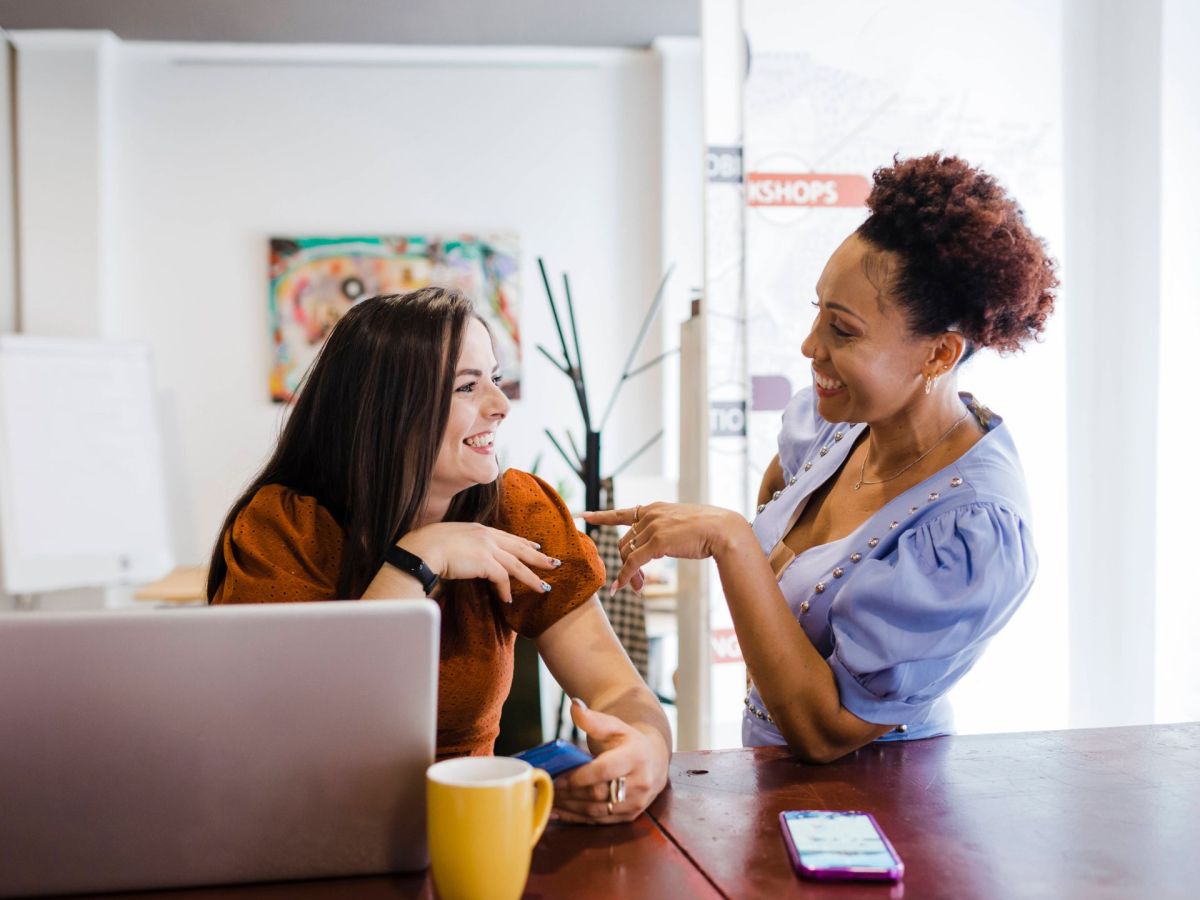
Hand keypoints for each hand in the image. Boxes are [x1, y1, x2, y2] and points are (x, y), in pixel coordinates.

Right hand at [397, 522, 559, 602]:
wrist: (420, 551)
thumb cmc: (426, 548)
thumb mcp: (449, 540)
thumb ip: (463, 546)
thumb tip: (465, 558)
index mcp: (478, 529)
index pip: (507, 536)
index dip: (523, 543)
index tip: (535, 547)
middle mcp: (486, 536)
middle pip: (519, 548)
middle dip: (538, 557)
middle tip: (554, 564)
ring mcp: (487, 548)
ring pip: (517, 565)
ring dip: (532, 578)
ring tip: (544, 588)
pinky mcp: (485, 562)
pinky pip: (502, 578)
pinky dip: (506, 590)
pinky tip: (508, 600)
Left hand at [552, 698, 668, 824]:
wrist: (653, 759)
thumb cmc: (628, 740)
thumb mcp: (614, 725)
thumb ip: (593, 719)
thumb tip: (574, 706)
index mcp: (636, 757)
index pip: (604, 770)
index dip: (578, 776)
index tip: (557, 777)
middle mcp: (640, 782)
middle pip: (598, 793)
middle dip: (569, 793)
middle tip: (547, 788)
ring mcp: (636, 803)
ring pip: (597, 811)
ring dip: (570, 808)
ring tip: (549, 800)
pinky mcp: (630, 817)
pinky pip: (600, 821)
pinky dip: (577, 818)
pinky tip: (559, 812)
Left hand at [582, 503, 750, 594]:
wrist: (723, 530)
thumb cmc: (709, 529)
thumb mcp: (681, 524)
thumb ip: (664, 530)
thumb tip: (654, 547)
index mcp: (655, 508)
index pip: (622, 513)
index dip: (602, 516)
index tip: (584, 515)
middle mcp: (650, 515)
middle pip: (625, 543)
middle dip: (625, 564)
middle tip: (634, 585)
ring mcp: (652, 527)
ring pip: (628, 554)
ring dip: (629, 575)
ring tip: (635, 589)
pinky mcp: (656, 542)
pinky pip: (633, 562)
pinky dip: (625, 577)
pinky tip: (621, 588)